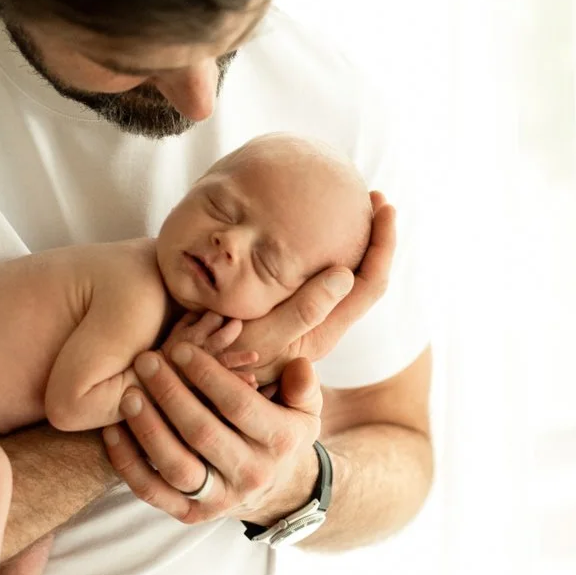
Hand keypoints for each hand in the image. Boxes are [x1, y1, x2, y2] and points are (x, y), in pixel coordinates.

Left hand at [102, 344, 321, 526]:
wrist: (277, 491)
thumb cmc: (282, 432)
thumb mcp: (305, 408)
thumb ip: (302, 385)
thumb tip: (299, 367)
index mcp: (279, 442)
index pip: (239, 405)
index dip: (208, 376)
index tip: (181, 349)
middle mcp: (251, 474)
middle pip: (203, 433)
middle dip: (171, 394)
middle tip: (146, 361)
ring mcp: (219, 499)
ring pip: (176, 467)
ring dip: (148, 429)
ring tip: (129, 395)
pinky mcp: (190, 514)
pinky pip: (153, 491)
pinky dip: (128, 463)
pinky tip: (113, 431)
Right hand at [159, 311, 259, 387]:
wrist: (159, 375)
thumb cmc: (172, 348)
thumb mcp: (178, 329)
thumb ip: (193, 316)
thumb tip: (209, 304)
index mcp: (194, 334)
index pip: (213, 318)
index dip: (221, 313)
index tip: (228, 310)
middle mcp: (202, 349)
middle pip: (221, 337)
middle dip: (233, 328)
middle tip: (239, 323)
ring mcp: (207, 366)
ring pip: (225, 361)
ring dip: (240, 358)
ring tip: (254, 356)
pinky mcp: (211, 382)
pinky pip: (227, 382)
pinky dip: (240, 380)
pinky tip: (254, 382)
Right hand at [220, 190, 395, 386]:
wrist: (192, 377)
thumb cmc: (223, 360)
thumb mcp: (265, 337)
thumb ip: (306, 309)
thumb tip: (347, 273)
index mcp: (324, 330)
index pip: (371, 282)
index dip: (383, 242)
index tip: (383, 203)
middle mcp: (320, 325)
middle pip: (365, 276)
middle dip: (375, 235)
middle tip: (374, 197)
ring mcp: (303, 319)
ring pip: (343, 276)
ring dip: (354, 242)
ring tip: (353, 207)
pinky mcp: (282, 312)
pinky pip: (317, 277)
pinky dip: (326, 249)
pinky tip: (311, 229)